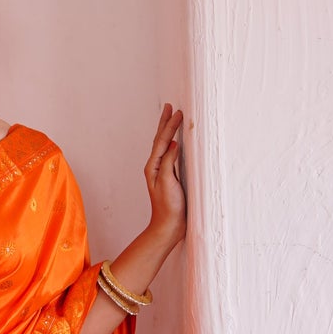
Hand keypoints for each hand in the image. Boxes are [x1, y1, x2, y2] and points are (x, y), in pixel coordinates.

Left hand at [146, 104, 185, 246]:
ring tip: (171, 119)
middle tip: (169, 107)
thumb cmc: (168, 207)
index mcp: (154, 166)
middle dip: (165, 123)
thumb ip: (169, 162)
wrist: (168, 226)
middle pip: (160, 139)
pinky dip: (173, 144)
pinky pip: (170, 154)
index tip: (178, 112)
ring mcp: (162, 172)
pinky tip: (177, 142)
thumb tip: (173, 144)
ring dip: (168, 131)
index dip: (170, 126)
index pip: (162, 140)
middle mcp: (156, 167)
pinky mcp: (170, 177)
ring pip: (164, 145)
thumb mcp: (168, 183)